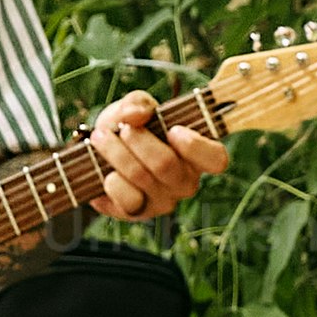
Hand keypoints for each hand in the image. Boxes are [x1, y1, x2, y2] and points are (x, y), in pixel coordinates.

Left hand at [87, 89, 229, 220]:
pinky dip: (111, 181)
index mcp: (196, 154)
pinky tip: (105, 172)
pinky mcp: (139, 213)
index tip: (173, 130)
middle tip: (122, 128)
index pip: (216, 159)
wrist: (99, 153)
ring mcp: (164, 202)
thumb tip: (135, 114)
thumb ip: (137, 102)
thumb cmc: (128, 126)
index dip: (197, 147)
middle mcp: (185, 182)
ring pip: (141, 177)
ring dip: (115, 153)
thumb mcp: (134, 107)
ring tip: (101, 138)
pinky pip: (127, 199)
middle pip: (166, 164)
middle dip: (137, 140)